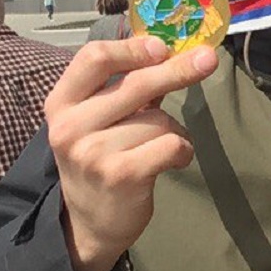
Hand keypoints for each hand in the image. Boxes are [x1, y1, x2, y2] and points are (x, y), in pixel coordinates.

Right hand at [45, 37, 218, 270]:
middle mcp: (70, 125)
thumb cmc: (100, 158)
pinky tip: (172, 161)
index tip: (162, 47)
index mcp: (61, 103)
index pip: (93, 58)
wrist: (88, 223)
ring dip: (173, 130)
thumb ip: (126, 88)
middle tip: (208, 59)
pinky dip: (182, 150)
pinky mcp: (121, 175)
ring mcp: (94, 152)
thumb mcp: (98, 119)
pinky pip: (171, 144)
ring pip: (159, 119)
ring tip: (160, 147)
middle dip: (178, 69)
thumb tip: (172, 50)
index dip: (132, 48)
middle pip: (136, 83)